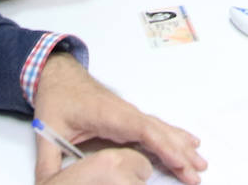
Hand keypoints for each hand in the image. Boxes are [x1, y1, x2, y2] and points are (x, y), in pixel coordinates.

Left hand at [33, 54, 205, 184]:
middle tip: (197, 172)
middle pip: (158, 131)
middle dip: (179, 152)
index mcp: (108, 114)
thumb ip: (48, 161)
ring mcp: (129, 114)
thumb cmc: (57, 97)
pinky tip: (187, 144)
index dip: (162, 145)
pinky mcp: (128, 117)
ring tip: (200, 161)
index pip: (141, 129)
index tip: (178, 160)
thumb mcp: (47, 129)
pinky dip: (174, 137)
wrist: (58, 74)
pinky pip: (156, 128)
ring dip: (181, 145)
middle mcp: (124, 112)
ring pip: (161, 129)